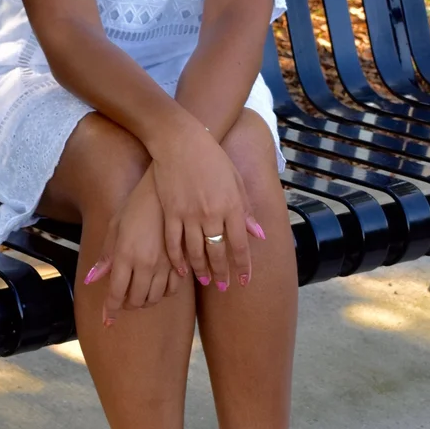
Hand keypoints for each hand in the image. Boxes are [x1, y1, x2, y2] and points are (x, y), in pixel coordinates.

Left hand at [83, 168, 182, 324]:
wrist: (167, 191)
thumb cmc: (136, 206)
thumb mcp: (115, 227)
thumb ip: (106, 256)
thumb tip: (92, 279)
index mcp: (125, 255)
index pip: (116, 294)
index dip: (111, 310)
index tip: (107, 320)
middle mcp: (145, 264)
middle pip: (136, 301)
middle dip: (126, 306)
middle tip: (122, 300)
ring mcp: (165, 264)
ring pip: (155, 298)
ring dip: (144, 302)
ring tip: (138, 294)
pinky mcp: (181, 261)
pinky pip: (172, 289)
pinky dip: (163, 293)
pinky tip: (157, 285)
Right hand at [150, 119, 263, 289]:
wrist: (181, 141)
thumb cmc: (212, 158)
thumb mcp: (235, 180)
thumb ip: (246, 209)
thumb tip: (258, 235)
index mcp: (232, 205)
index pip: (240, 245)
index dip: (242, 266)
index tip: (244, 281)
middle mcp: (212, 213)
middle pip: (218, 252)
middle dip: (222, 273)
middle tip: (223, 287)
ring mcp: (189, 214)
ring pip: (196, 252)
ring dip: (201, 270)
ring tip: (205, 280)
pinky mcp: (171, 212)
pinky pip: (174, 243)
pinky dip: (177, 259)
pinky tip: (181, 270)